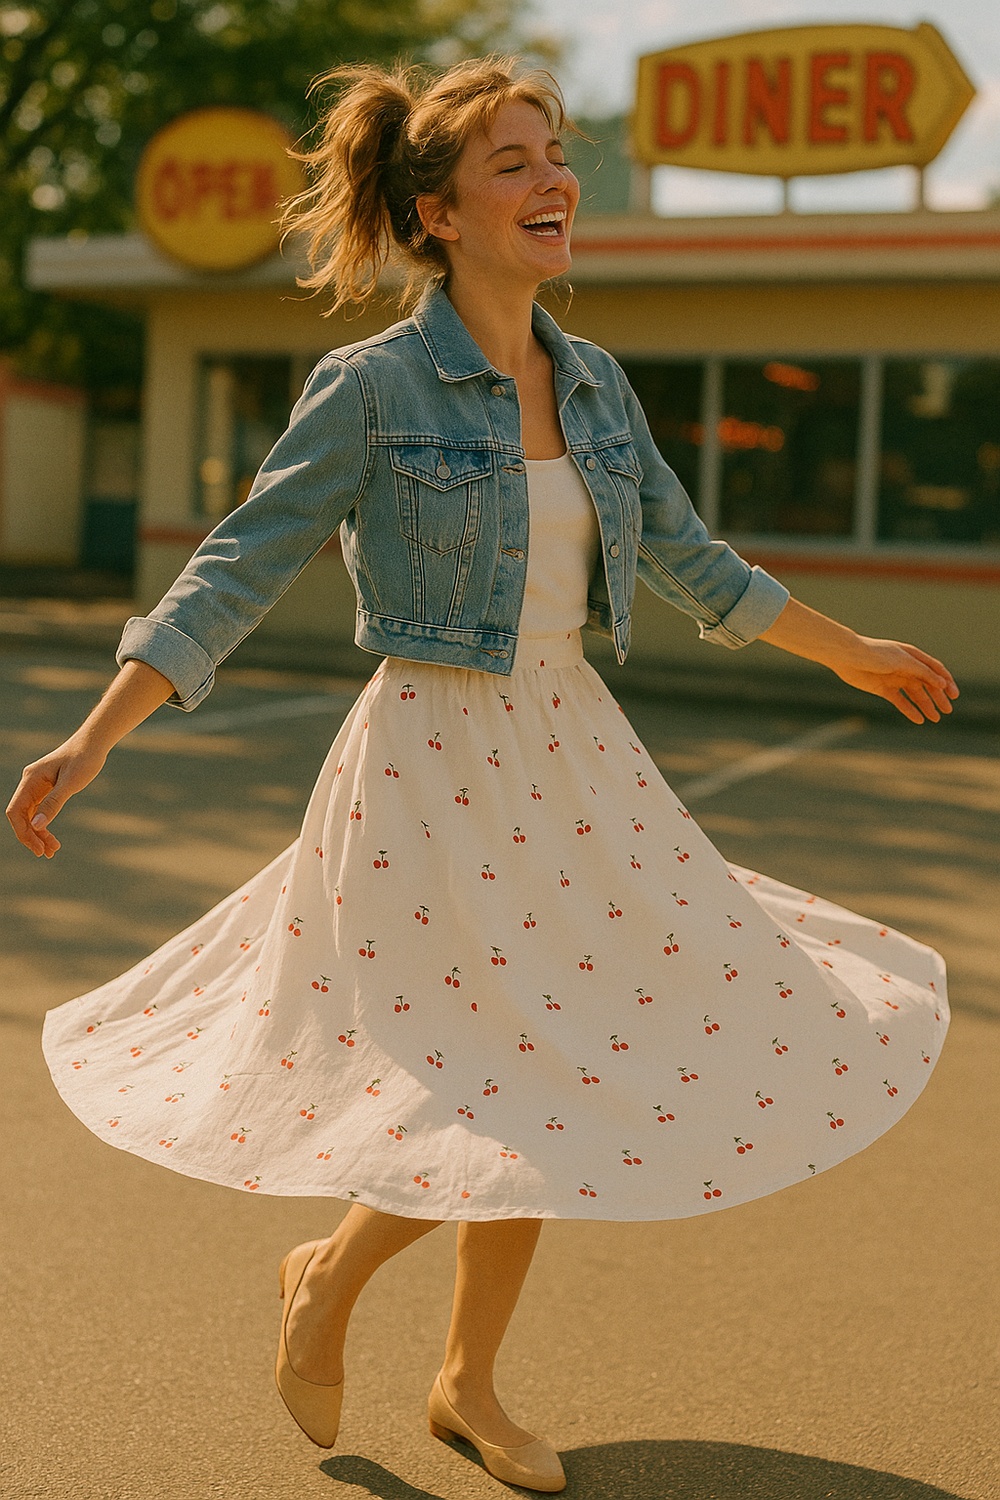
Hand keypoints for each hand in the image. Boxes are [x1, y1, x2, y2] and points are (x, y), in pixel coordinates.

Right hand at [6, 738, 107, 856]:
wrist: (94, 743)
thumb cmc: (84, 759)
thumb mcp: (71, 783)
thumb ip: (53, 803)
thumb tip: (37, 825)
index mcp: (31, 779)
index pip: (15, 811)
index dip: (23, 832)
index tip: (38, 848)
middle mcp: (30, 783)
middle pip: (21, 816)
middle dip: (32, 836)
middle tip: (48, 853)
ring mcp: (37, 786)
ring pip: (30, 816)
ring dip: (39, 834)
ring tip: (53, 850)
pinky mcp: (46, 789)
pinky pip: (39, 811)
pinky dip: (44, 825)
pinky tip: (52, 838)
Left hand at [828, 637, 958, 724]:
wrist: (848, 657)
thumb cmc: (876, 654)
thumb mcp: (903, 661)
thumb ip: (922, 672)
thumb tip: (942, 683)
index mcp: (913, 656)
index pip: (935, 670)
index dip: (946, 681)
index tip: (954, 695)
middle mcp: (905, 667)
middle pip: (926, 684)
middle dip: (938, 697)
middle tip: (948, 710)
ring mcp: (895, 678)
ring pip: (914, 694)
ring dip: (925, 705)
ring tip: (935, 718)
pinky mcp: (883, 689)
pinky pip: (900, 701)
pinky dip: (909, 710)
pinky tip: (919, 719)